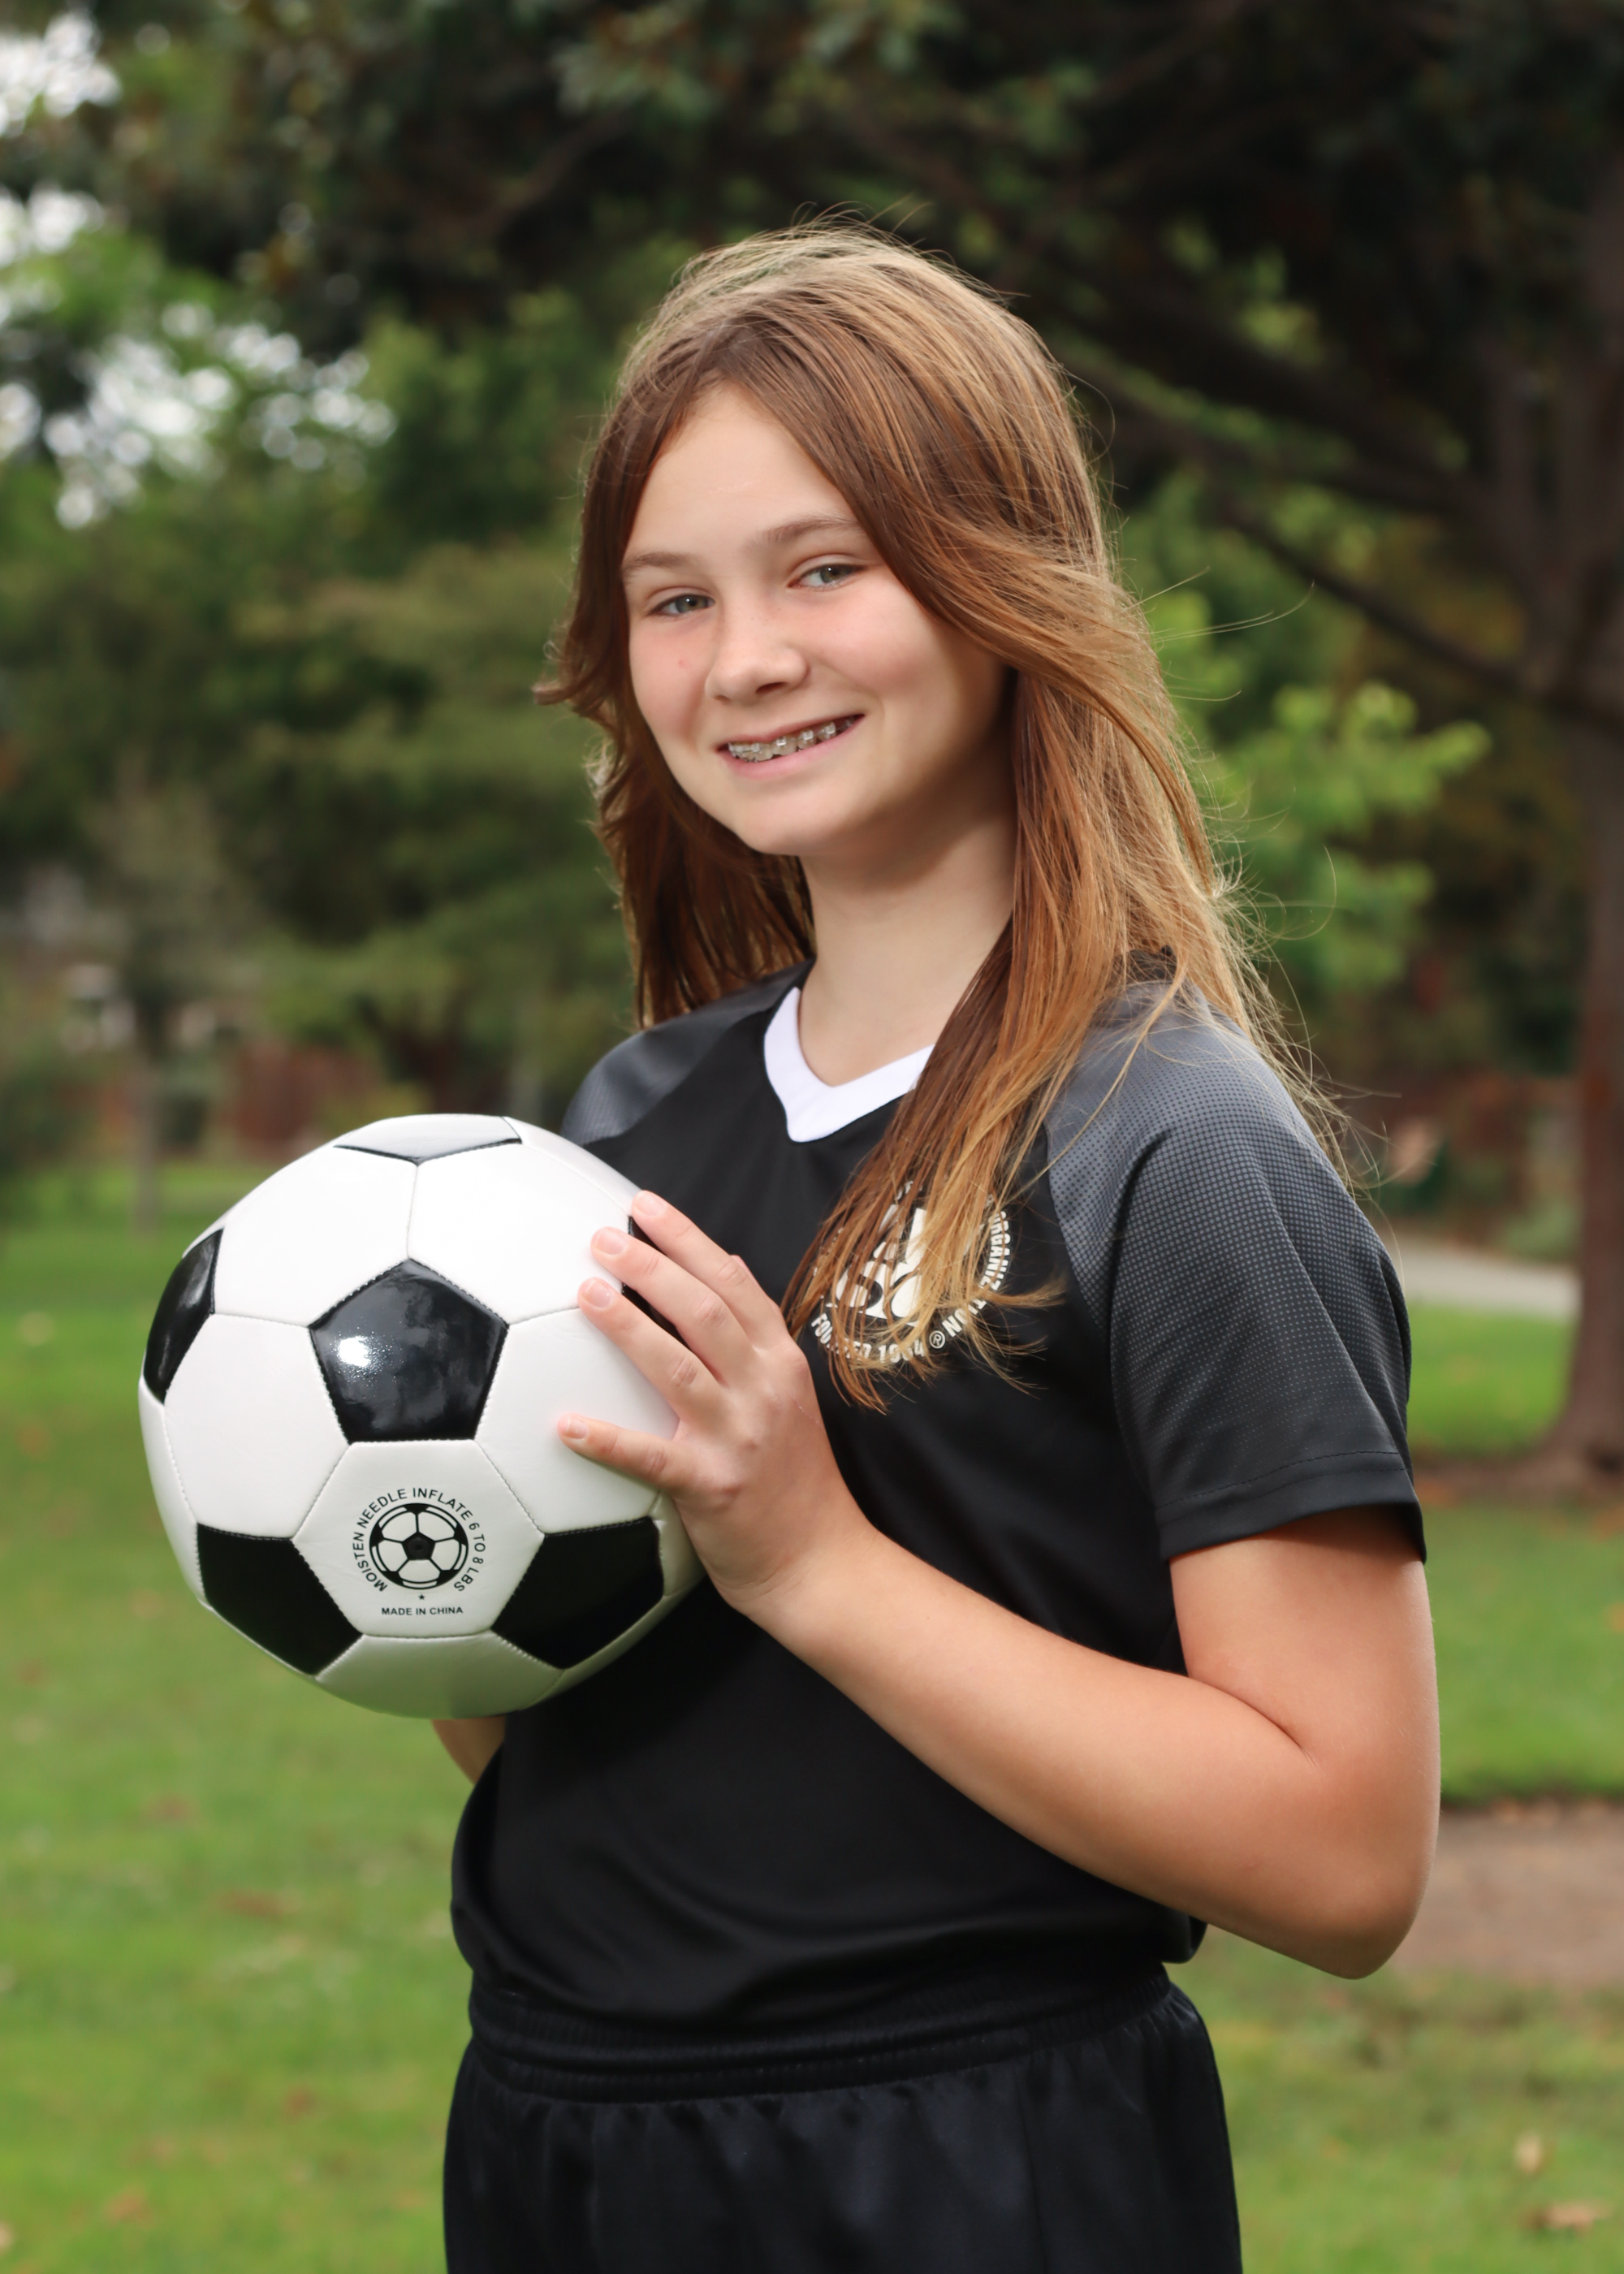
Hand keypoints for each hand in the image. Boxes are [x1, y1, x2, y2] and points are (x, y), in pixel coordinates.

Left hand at [558, 1192, 871, 1622]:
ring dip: (629, 1326)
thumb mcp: (791, 1394)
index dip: (688, 1240)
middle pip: (705, 1311)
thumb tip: (726, 1263)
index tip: (646, 1205)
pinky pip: (652, 1458)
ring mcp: (739, 1437)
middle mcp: (763, 1390)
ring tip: (586, 1293)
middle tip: (603, 1238)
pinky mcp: (712, 1487)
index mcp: (779, 1363)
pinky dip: (607, 1440)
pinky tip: (566, 1424)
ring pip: (679, 1368)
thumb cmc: (795, 1480)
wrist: (821, 1562)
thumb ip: (758, 1335)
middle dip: (652, 1267)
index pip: (734, 1284)